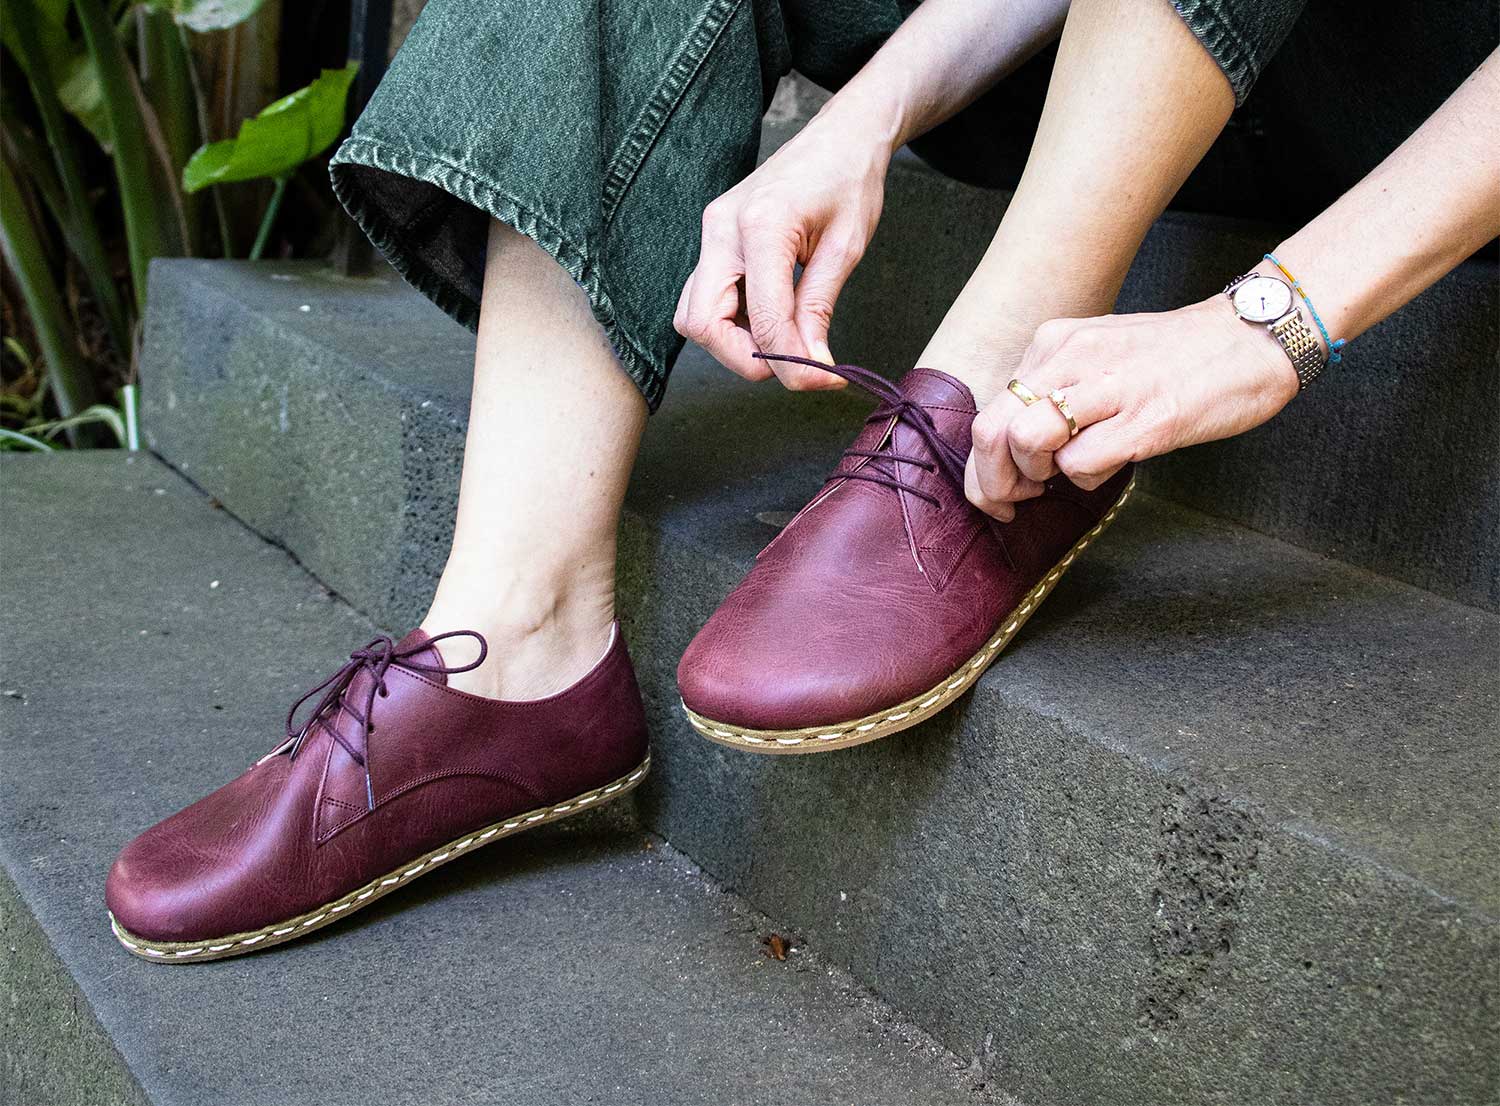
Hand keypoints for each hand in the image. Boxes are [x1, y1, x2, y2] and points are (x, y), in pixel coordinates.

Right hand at [673, 107, 891, 389]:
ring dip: (734, 342)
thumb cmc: (849, 179)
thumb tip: (810, 365)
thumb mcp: (845, 248)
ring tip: (784, 339)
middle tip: (794, 364)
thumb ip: (818, 309)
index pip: (762, 319)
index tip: (822, 378)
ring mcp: (712, 233)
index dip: (791, 362)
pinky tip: (771, 318)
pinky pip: (706, 297)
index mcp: (761, 225)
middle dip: (746, 358)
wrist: (840, 136)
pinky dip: (733, 321)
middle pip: (703, 323)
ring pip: (695, 315)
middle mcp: (722, 229)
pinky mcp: (714, 239)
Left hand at [964, 297, 1300, 519]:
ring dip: (1036, 478)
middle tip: (1015, 502)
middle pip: (992, 431)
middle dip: (992, 483)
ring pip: (1027, 443)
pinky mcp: (1145, 419)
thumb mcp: (1099, 357)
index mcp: (1055, 343)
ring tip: (1067, 475)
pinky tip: (1111, 465)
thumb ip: (1056, 391)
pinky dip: (1085, 479)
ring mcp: (1108, 387)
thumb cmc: (1175, 357)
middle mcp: (1071, 357)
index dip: (982, 465)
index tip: (998, 489)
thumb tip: (1016, 446)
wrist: (1252, 338)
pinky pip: (1081, 464)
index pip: (989, 412)